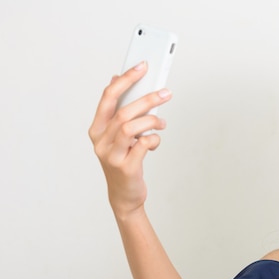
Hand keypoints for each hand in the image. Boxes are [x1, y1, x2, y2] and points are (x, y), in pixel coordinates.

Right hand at [88, 62, 171, 218]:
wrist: (124, 196)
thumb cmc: (124, 162)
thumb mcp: (118, 137)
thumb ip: (118, 112)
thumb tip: (118, 80)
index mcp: (97, 129)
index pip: (108, 98)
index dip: (125, 80)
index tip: (141, 67)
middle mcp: (101, 141)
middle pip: (123, 112)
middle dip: (147, 99)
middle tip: (165, 93)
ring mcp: (111, 155)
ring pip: (131, 127)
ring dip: (152, 121)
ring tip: (161, 123)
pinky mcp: (126, 167)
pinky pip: (143, 145)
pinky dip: (154, 139)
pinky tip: (155, 142)